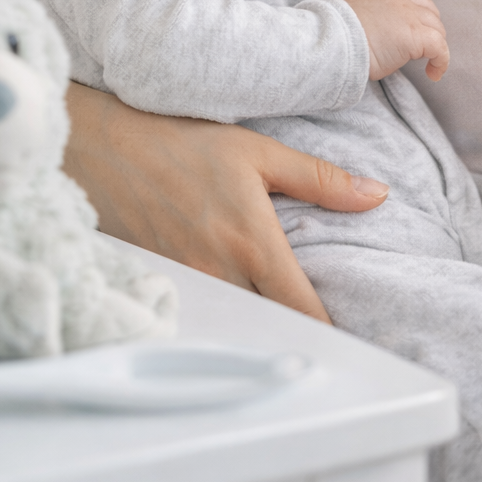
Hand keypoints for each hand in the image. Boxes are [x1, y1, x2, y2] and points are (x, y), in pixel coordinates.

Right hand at [63, 83, 389, 321]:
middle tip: (325, 340)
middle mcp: (219, 272)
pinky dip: (225, 321)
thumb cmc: (182, 141)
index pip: (301, 310)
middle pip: (271, 327)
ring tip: (285, 330)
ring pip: (237, 326)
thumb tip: (377, 195)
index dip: (331, 331)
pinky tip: (237, 315)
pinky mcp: (163, 286)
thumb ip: (320, 179)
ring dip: (261, 331)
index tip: (353, 337)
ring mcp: (187, 285)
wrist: (104, 146)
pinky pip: (205, 315)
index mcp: (252, 241)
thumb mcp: (258, 151)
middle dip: (297, 335)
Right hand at [345, 0, 449, 80]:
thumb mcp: (355, 21)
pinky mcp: (417, 36)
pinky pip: (440, 48)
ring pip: (437, 29)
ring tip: (429, 65)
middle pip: (429, 12)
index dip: (419, 16)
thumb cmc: (338, 37)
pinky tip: (433, 74)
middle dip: (430, 31)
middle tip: (424, 51)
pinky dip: (441, 62)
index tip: (415, 32)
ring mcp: (410, 16)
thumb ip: (372, 22)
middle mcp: (400, 0)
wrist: (336, 42)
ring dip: (436, 46)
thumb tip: (378, 38)